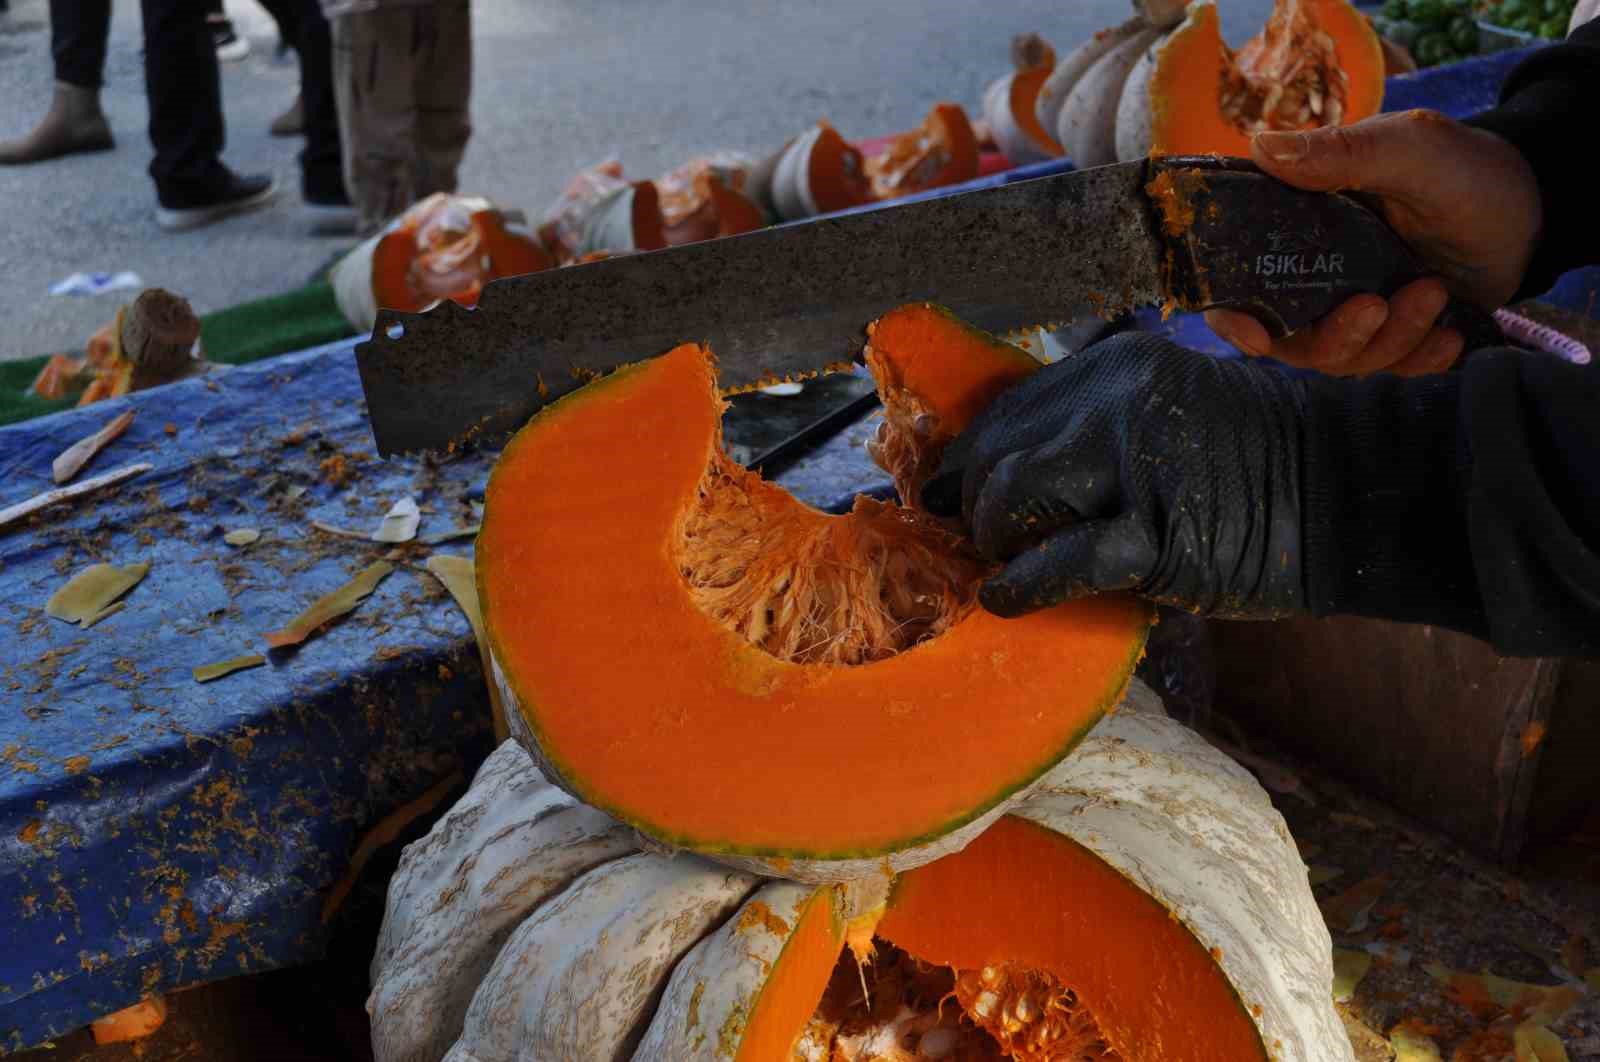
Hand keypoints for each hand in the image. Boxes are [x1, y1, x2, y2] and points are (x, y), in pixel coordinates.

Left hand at [922, 334, 1308, 619]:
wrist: (1363, 489)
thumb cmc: (1270, 458)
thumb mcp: (1178, 409)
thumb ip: (1102, 428)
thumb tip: (1007, 472)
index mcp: (1120, 364)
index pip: (1010, 410)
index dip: (972, 457)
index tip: (952, 492)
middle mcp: (1118, 401)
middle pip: (999, 454)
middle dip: (979, 505)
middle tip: (987, 541)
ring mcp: (1137, 464)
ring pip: (1012, 499)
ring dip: (996, 541)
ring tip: (1007, 564)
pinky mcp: (1157, 534)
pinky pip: (1058, 562)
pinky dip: (1021, 586)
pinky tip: (1009, 599)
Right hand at [1205, 110, 1541, 377]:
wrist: (1534, 209)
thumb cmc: (1465, 168)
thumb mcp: (1408, 148)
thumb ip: (1341, 150)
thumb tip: (1260, 147)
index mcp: (1299, 227)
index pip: (1240, 281)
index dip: (1233, 317)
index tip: (1256, 337)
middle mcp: (1317, 275)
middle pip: (1291, 339)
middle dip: (1334, 337)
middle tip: (1378, 306)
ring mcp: (1355, 308)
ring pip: (1342, 358)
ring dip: (1389, 340)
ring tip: (1435, 293)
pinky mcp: (1395, 335)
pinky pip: (1389, 368)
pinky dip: (1419, 359)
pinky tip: (1449, 336)